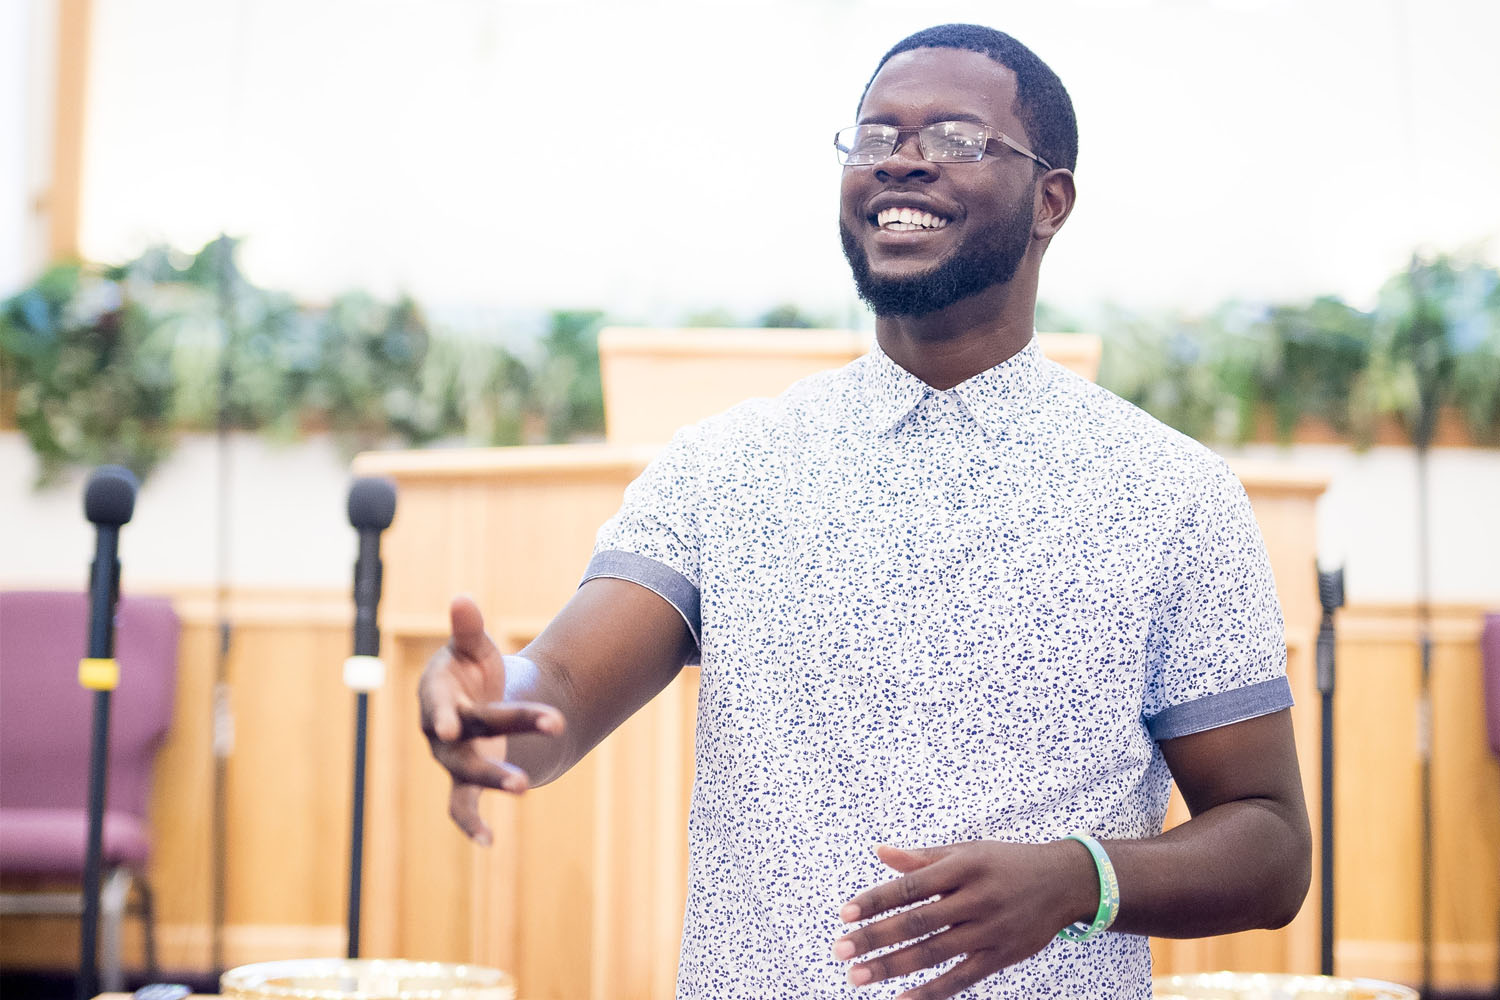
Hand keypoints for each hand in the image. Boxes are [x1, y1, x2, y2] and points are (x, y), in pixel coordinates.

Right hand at [418, 595, 564, 844]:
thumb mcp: (471, 647)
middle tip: (553, 723)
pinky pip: (460, 807)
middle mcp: (441, 731)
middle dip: (514, 726)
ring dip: (495, 779)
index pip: (439, 703)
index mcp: (438, 693)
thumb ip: (467, 628)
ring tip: (524, 786)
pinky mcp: (465, 779)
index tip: (451, 724)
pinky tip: (489, 842)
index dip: (442, 713)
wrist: (471, 701)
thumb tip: (462, 598)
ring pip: (468, 774)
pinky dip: (471, 824)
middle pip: (475, 731)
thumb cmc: (469, 670)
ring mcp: (452, 758)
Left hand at [831, 840, 1094, 998]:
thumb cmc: (1004, 863)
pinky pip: (961, 979)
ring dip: (892, 967)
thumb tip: (880, 852)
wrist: (1063, 882)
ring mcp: (989, 930)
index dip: (876, 900)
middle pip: (917, 921)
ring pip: (933, 952)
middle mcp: (976, 898)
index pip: (910, 886)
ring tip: (857, 977)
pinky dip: (931, 992)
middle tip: (840, 950)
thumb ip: (922, 858)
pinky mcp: (1001, 956)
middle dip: (875, 937)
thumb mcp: (966, 852)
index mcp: (963, 867)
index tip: (844, 914)